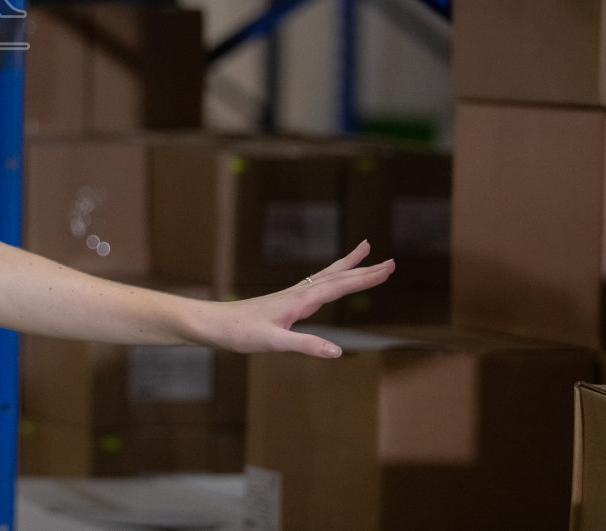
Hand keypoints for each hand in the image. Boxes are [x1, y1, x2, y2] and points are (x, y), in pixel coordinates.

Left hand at [208, 240, 395, 357]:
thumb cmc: (240, 333)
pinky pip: (317, 285)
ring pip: (327, 277)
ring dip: (348, 267)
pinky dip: (332, 278)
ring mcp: (292, 295)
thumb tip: (337, 351)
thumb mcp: (273, 343)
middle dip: (364, 269)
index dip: (365, 278)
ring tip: (364, 252)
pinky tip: (332, 281)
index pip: (339, 286)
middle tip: (390, 261)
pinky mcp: (286, 301)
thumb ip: (305, 345)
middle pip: (337, 277)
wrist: (215, 324)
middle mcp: (298, 293)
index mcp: (300, 301)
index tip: (388, 268)